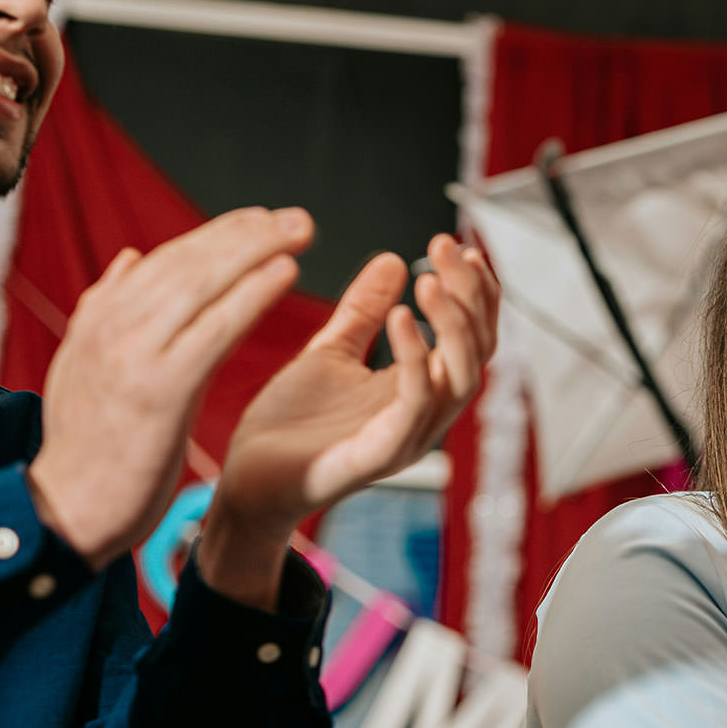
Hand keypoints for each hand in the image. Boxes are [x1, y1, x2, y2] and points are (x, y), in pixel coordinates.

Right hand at [26, 208, 312, 568]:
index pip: (168, 259)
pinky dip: (250, 295)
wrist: (67, 508)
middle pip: (189, 261)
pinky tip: (284, 273)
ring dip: (256, 250)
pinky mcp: (160, 388)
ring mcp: (134, 354)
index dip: (220, 235)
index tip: (262, 220)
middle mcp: (114, 325)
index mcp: (100, 318)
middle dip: (246, 233)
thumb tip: (132, 259)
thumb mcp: (85, 367)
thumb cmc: (89, 446)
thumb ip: (107, 310)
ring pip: (202, 283)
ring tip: (298, 231)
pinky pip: (215, 329)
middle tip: (296, 217)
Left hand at [206, 234, 497, 545]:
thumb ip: (362, 310)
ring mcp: (408, 437)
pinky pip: (413, 404)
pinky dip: (414, 358)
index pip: (472, 337)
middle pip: (479, 353)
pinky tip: (400, 318)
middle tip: (445, 248)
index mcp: (419, 388)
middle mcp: (425, 413)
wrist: (247, 480)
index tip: (459, 247)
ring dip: (453, 325)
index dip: (476, 293)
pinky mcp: (379, 454)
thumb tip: (393, 260)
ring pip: (461, 379)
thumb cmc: (290, 426)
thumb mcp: (329, 350)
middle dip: (471, 296)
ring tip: (429, 281)